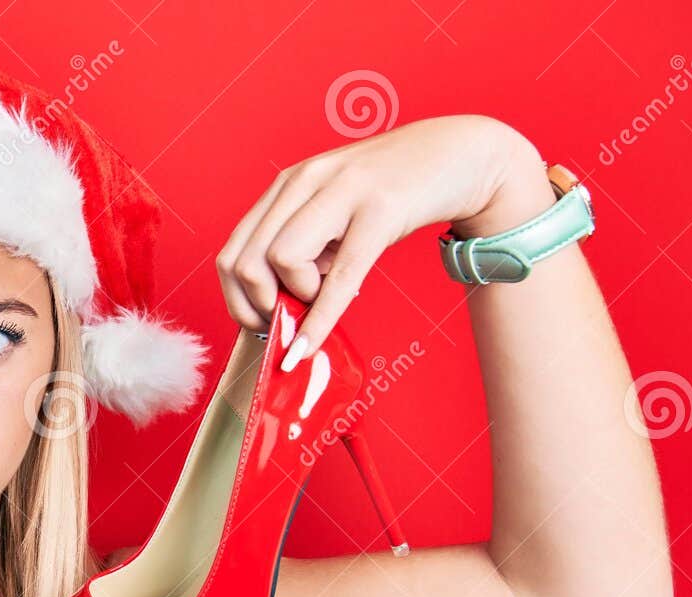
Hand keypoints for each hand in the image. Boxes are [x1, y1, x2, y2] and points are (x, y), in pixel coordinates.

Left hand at [215, 115, 546, 368]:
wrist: (460, 155)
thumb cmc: (393, 196)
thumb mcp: (334, 216)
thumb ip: (303, 250)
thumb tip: (276, 310)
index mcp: (287, 186)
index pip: (231, 253)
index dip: (236, 301)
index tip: (261, 322)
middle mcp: (304, 182)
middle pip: (244, 263)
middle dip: (257, 309)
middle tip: (286, 323)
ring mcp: (340, 192)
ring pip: (279, 261)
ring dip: (294, 301)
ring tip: (321, 299)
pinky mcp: (379, 210)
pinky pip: (339, 276)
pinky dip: (319, 320)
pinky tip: (311, 347)